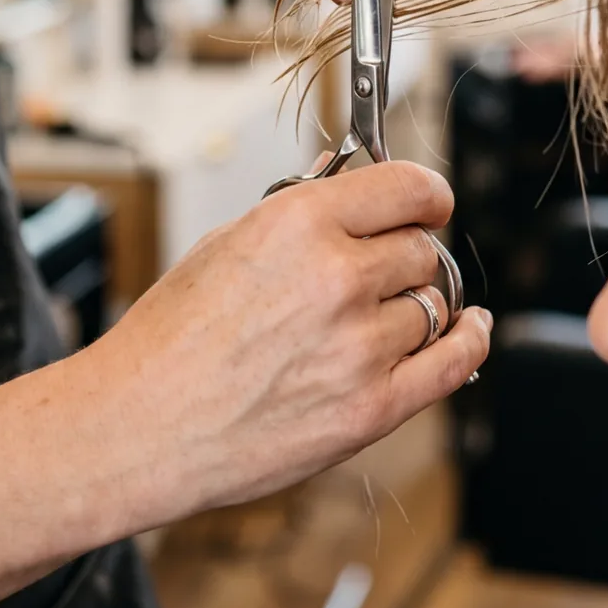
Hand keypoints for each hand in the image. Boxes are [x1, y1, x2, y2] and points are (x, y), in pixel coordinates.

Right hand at [84, 161, 491, 530]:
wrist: (135, 427)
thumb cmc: (167, 338)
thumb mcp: (225, 245)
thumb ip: (300, 214)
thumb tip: (348, 179)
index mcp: (299, 222)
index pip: (407, 186)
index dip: (425, 193)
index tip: (429, 202)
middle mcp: (338, 277)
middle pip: (422, 248)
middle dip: (409, 251)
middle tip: (386, 265)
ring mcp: (359, 346)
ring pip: (435, 303)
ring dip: (418, 301)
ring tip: (388, 310)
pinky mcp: (370, 410)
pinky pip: (452, 364)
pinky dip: (470, 340)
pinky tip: (471, 327)